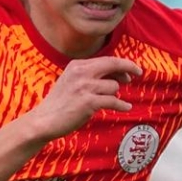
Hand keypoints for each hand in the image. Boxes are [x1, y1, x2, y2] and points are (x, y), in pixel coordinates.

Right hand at [20, 56, 138, 144]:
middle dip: (128, 68)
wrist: (44, 120)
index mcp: (77, 65)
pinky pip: (113, 101)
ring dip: (115, 95)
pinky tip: (126, 107)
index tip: (133, 69)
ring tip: (107, 102)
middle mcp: (81, 72)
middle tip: (137, 75)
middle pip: (113, 64)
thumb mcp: (72, 82)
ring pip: (113, 86)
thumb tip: (119, 77)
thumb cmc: (60, 104)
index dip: (122, 64)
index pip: (106, 60)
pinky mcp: (88, 102)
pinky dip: (122, 105)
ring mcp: (84, 87)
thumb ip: (91, 76)